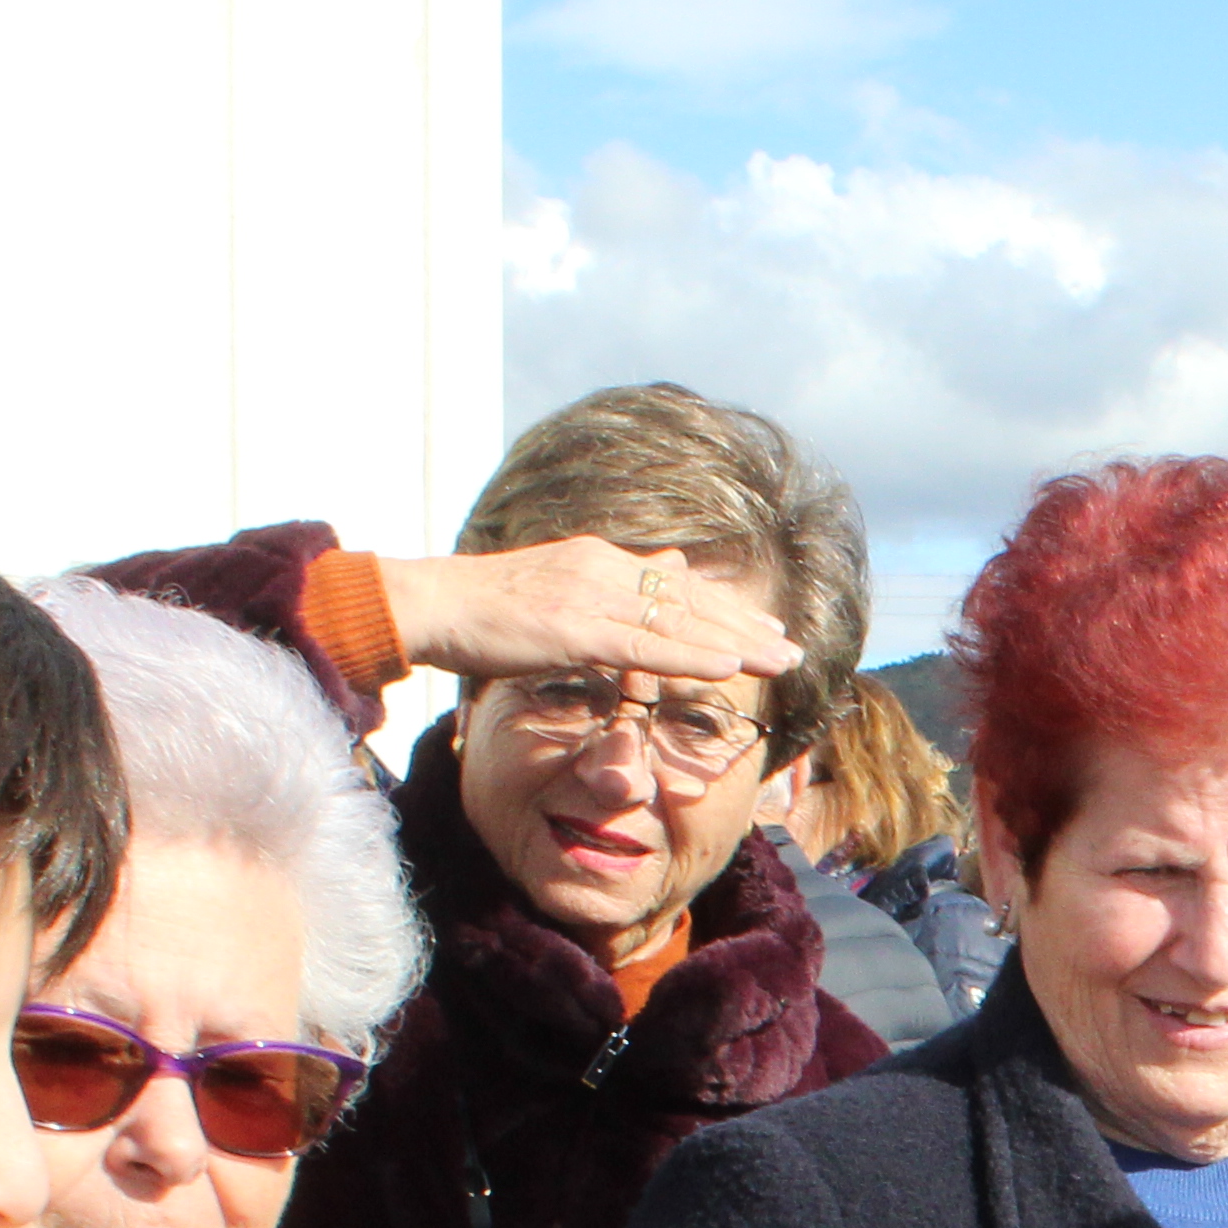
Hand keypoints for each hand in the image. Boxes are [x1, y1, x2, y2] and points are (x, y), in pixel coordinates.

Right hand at [380, 538, 803, 693]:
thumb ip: (603, 585)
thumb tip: (651, 574)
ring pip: (679, 623)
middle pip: (691, 601)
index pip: (679, 585)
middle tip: (793, 647)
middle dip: (746, 626)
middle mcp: (604, 569)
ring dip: (736, 644)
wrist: (434, 604)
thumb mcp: (554, 583)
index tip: (766, 625)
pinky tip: (727, 668)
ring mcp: (590, 597)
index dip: (727, 607)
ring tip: (781, 660)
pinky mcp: (574, 629)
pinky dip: (689, 656)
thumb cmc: (486, 606)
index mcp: (600, 559)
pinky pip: (643, 647)